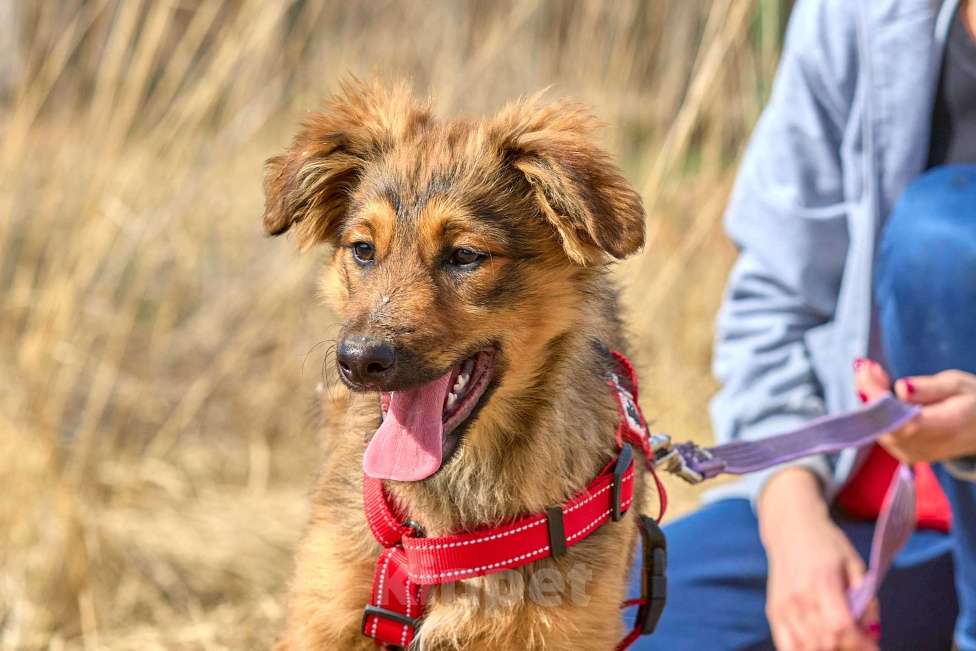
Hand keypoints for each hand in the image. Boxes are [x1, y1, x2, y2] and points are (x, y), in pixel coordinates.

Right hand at [758, 468, 879, 650]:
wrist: (790, 529)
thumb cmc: (825, 543)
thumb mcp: (854, 563)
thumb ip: (865, 598)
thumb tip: (872, 631)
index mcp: (822, 582)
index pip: (841, 626)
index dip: (861, 643)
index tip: (874, 646)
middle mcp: (799, 597)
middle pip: (826, 641)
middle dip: (848, 647)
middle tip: (860, 642)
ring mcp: (783, 606)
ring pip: (808, 646)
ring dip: (828, 649)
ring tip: (841, 641)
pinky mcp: (773, 611)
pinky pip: (786, 646)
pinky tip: (818, 645)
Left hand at [855, 359, 975, 462]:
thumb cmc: (973, 401)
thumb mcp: (958, 385)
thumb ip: (930, 388)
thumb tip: (902, 388)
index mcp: (946, 428)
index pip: (902, 421)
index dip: (878, 398)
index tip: (867, 370)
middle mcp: (926, 447)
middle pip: (884, 425)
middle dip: (868, 393)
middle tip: (866, 366)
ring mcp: (913, 454)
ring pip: (877, 428)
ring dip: (869, 399)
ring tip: (873, 372)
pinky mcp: (905, 453)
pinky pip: (881, 431)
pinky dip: (874, 409)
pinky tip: (878, 389)